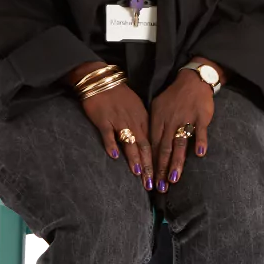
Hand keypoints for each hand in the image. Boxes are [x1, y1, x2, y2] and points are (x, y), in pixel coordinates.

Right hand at [76, 65, 153, 187]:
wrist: (102, 79)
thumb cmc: (120, 95)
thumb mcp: (137, 109)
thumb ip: (143, 126)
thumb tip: (148, 145)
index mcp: (143, 119)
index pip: (153, 144)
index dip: (157, 162)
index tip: (160, 177)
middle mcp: (133, 122)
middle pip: (144, 147)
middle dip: (149, 166)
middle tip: (152, 184)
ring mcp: (118, 120)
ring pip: (129, 141)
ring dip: (134, 158)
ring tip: (138, 173)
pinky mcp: (103, 119)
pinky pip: (108, 133)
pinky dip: (111, 144)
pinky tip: (114, 156)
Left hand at [150, 70, 214, 190]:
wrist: (192, 81)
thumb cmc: (174, 97)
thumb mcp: (158, 108)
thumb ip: (154, 127)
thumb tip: (148, 147)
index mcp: (158, 120)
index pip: (153, 145)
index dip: (151, 163)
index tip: (149, 180)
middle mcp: (170, 121)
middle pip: (164, 148)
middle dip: (161, 169)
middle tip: (160, 186)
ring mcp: (186, 119)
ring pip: (179, 143)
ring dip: (177, 162)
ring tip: (174, 178)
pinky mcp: (201, 116)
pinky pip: (200, 130)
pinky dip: (200, 142)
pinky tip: (199, 154)